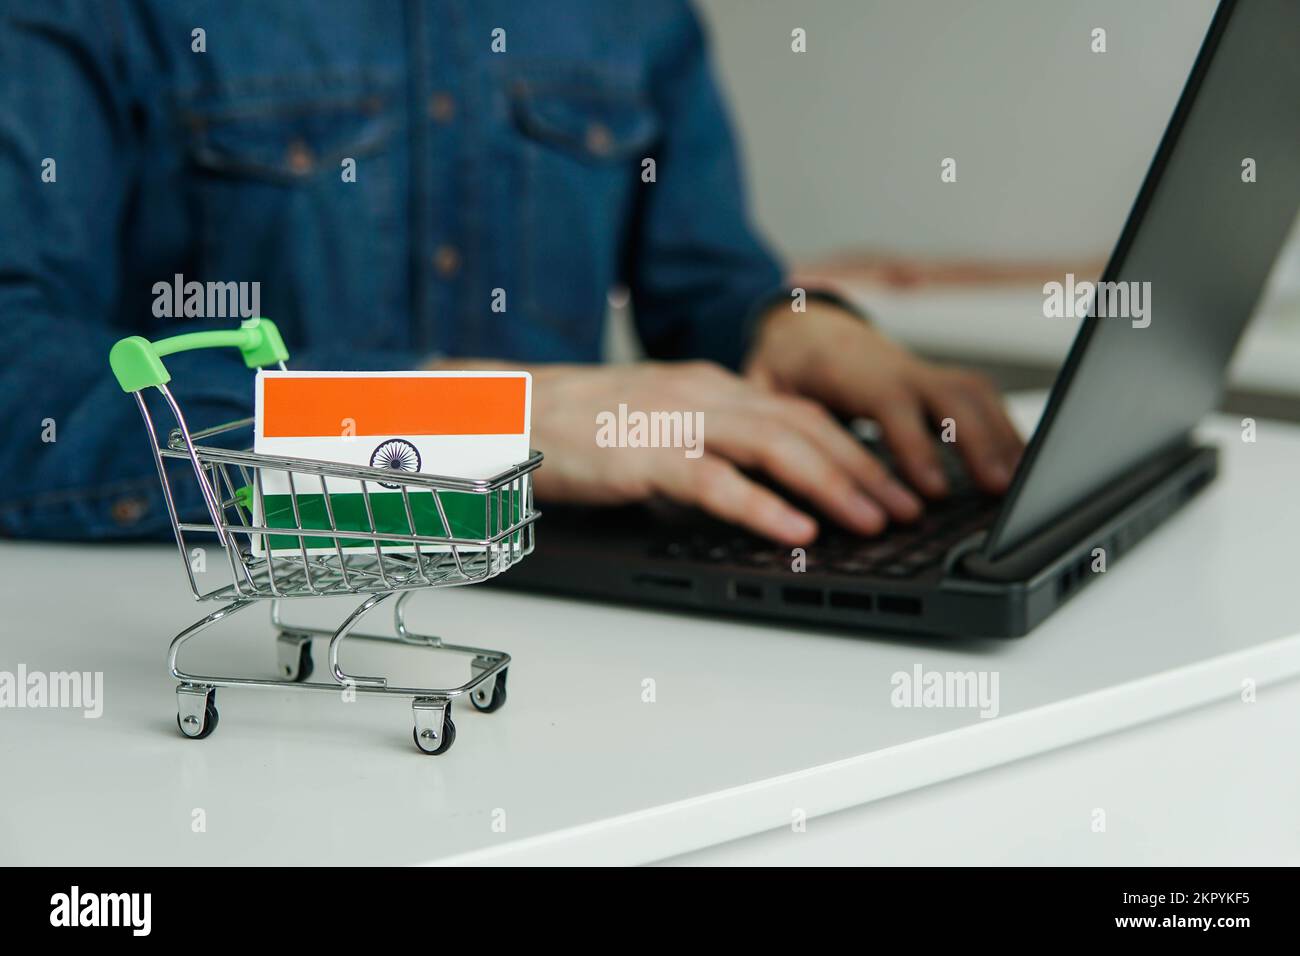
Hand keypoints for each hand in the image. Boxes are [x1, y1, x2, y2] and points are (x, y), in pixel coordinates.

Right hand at [527, 362, 924, 545]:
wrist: (509, 414)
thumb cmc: (578, 426)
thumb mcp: (657, 424)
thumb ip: (707, 445)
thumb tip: (753, 484)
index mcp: (709, 386)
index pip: (798, 410)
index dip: (851, 445)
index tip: (889, 479)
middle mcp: (702, 394)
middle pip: (802, 425)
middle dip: (862, 467)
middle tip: (904, 507)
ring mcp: (674, 421)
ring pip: (774, 445)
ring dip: (831, 484)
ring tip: (871, 520)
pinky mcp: (643, 455)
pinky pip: (716, 481)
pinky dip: (762, 506)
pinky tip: (796, 530)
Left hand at [745, 302, 1023, 497]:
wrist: (803, 328)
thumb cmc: (783, 368)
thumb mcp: (764, 391)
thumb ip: (771, 421)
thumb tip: (771, 466)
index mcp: (849, 371)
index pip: (891, 405)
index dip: (915, 446)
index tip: (933, 489)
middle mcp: (895, 367)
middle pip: (949, 397)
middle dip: (978, 443)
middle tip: (998, 490)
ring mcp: (922, 371)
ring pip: (973, 395)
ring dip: (1001, 437)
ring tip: (1019, 486)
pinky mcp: (938, 381)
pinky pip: (982, 399)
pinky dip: (1006, 429)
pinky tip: (1021, 465)